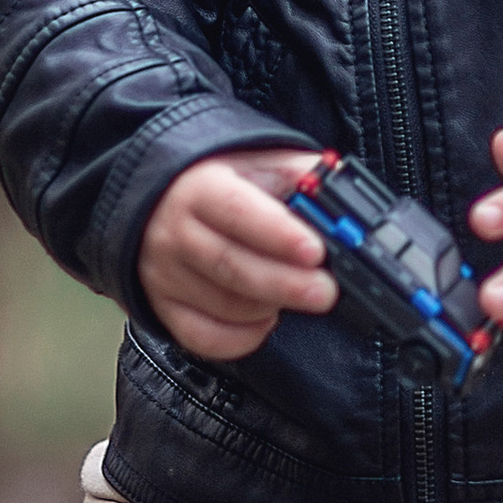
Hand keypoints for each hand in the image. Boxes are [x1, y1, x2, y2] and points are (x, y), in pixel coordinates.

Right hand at [140, 147, 335, 361]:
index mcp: (200, 188)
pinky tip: (266, 320)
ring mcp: (165, 274)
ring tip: (298, 295)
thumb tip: (339, 188)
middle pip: (231, 266)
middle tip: (325, 292)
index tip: (314, 250)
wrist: (164, 203)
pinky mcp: (164, 307)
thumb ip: (300, 174)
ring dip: (269, 307)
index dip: (278, 234)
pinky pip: (203, 337)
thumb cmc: (221, 186)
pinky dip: (242, 337)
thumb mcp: (259, 165)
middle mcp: (175, 232)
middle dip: (286, 283)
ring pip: (223, 305)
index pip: (237, 211)